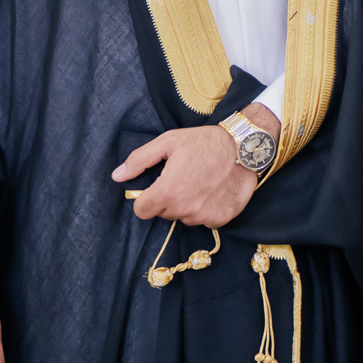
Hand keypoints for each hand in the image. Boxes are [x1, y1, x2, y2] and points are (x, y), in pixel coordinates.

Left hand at [118, 103, 278, 226]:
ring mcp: (204, 216)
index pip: (142, 211)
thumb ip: (139, 160)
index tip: (158, 187)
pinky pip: (205, 220)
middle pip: (164, 214)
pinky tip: (214, 191)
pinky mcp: (222, 219)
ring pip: (185, 218)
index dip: (147, 198)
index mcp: (167, 191)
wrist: (244, 147)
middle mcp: (184, 208)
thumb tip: (117, 176)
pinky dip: (207, 209)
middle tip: (184, 179)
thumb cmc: (204, 142)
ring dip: (188, 205)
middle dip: (168, 200)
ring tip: (201, 183)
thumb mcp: (168, 142)